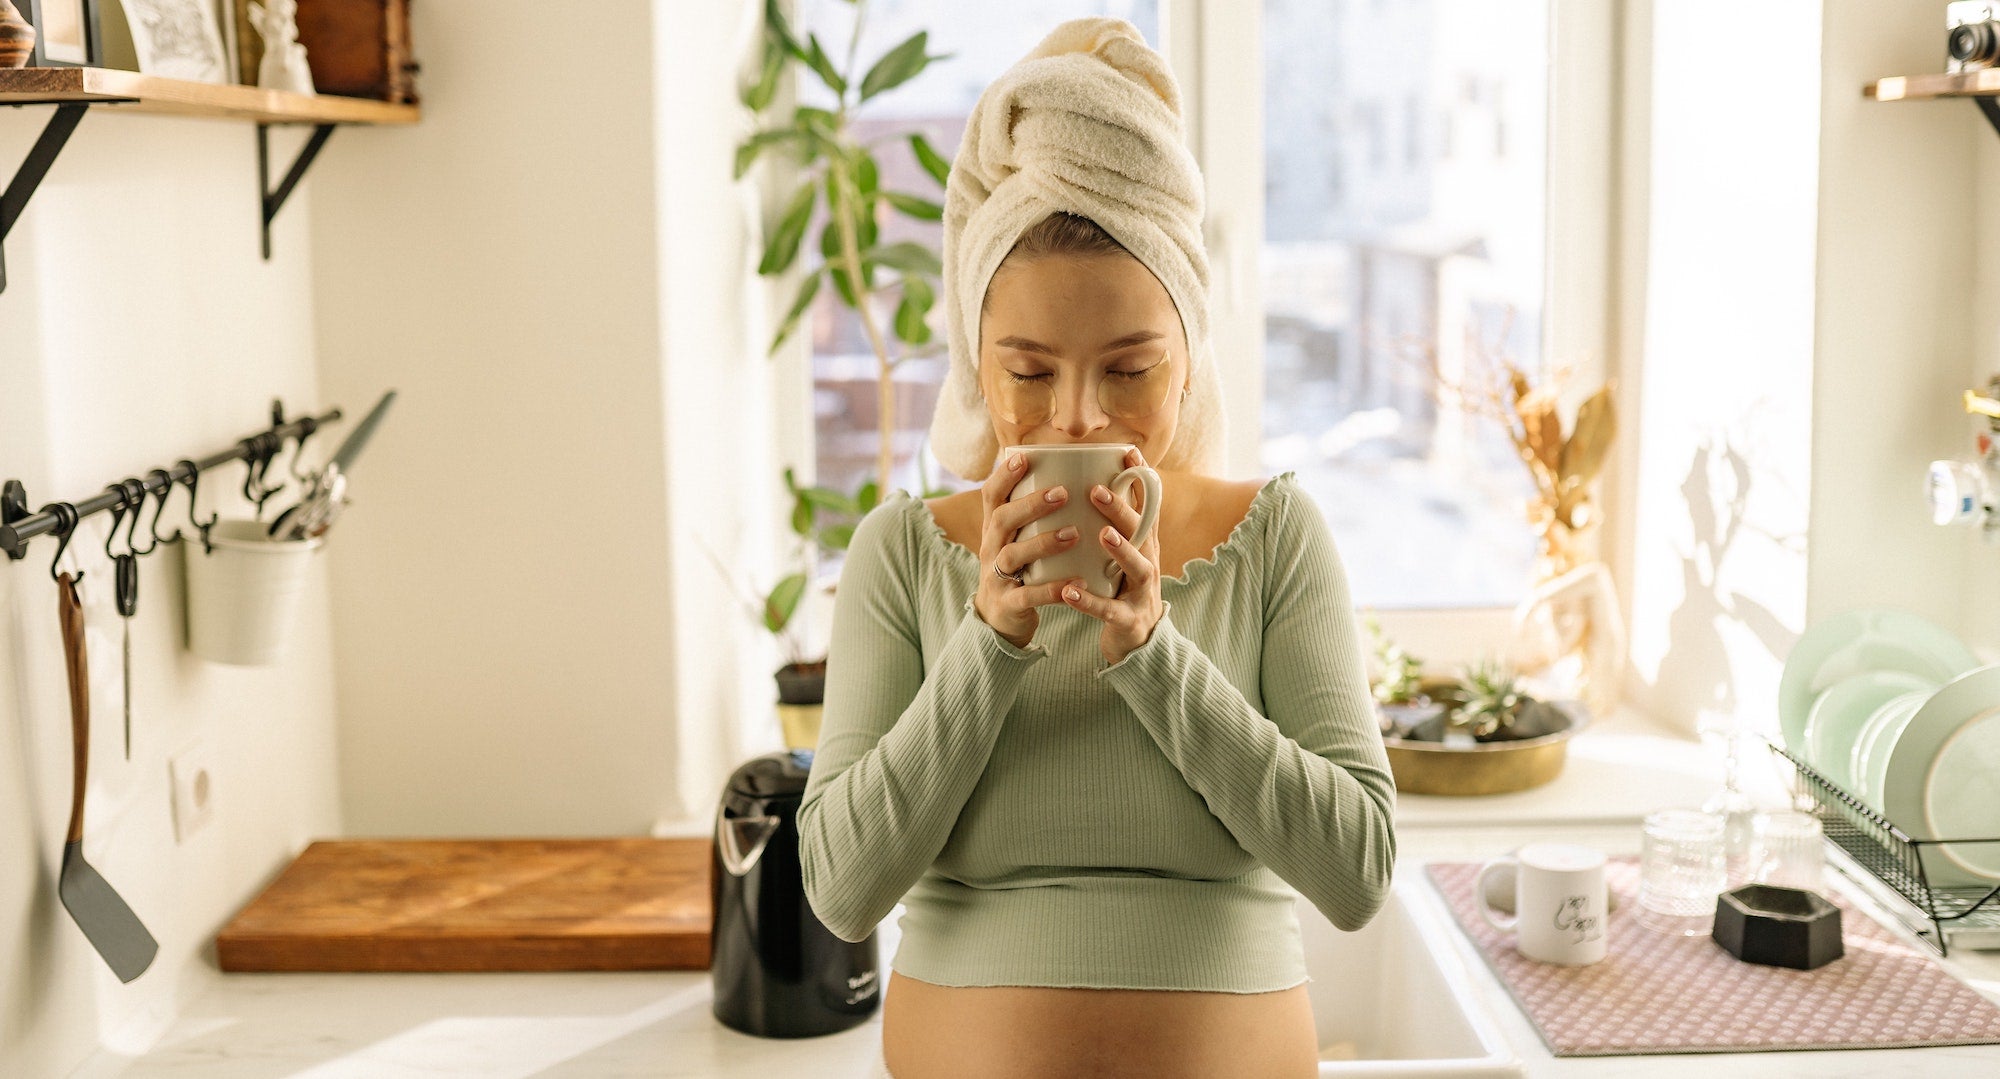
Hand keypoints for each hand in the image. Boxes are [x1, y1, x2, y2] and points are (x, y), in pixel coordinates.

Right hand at [973, 450, 1085, 649]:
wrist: (999, 620)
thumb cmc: (1020, 569)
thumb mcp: (1018, 539)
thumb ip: (1034, 515)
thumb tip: (1070, 474)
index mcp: (994, 530)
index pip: (991, 496)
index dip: (1004, 476)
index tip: (1024, 457)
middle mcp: (991, 549)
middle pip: (1002, 520)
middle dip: (1031, 505)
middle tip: (1063, 493)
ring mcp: (997, 577)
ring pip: (1013, 555)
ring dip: (1043, 543)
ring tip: (1075, 534)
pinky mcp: (1009, 604)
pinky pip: (1028, 595)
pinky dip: (1052, 589)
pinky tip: (1076, 581)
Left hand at [1062, 446, 1164, 664]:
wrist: (1137, 642)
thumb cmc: (1122, 588)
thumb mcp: (1122, 554)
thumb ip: (1112, 524)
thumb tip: (1089, 482)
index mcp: (1143, 544)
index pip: (1147, 506)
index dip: (1142, 479)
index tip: (1128, 451)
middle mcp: (1148, 563)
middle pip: (1141, 531)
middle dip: (1122, 509)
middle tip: (1096, 489)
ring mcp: (1141, 592)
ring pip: (1137, 567)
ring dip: (1121, 549)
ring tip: (1101, 534)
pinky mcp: (1129, 620)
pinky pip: (1109, 610)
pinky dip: (1090, 602)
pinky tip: (1069, 592)